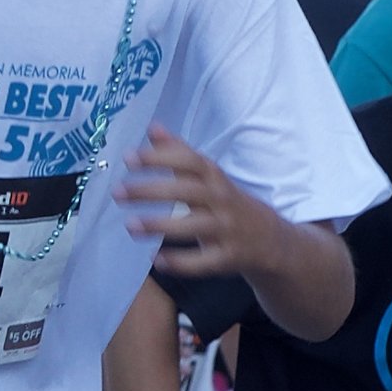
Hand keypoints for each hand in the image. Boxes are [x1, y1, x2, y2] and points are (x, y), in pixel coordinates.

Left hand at [121, 130, 277, 276]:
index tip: (129, 158)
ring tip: (130, 225)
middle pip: (187, 191)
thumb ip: (180, 153)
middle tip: (118, 192)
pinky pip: (203, 262)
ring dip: (160, 225)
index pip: (189, 162)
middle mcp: (222, 201)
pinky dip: (180, 262)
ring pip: (193, 226)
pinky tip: (156, 259)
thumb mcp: (210, 176)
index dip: (160, 158)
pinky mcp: (228, 258)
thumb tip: (152, 128)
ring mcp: (227, 230)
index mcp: (215, 178)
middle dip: (151, 190)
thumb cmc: (229, 203)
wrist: (273, 241)